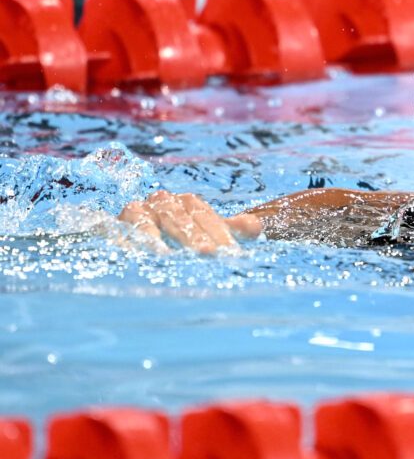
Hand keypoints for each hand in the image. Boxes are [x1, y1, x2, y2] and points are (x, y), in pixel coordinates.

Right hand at [118, 190, 261, 253]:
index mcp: (187, 202)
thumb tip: (256, 228)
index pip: (203, 213)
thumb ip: (232, 229)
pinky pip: (116, 230)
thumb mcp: (210, 234)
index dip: (218, 231)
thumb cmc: (185, 237)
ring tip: (167, 257)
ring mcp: (135, 211)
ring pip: (144, 219)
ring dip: (155, 238)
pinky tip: (134, 256)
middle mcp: (161, 202)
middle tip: (207, 255)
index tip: (231, 251)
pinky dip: (124, 241)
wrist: (141, 237)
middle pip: (177, 216)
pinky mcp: (113, 224)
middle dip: (192, 236)